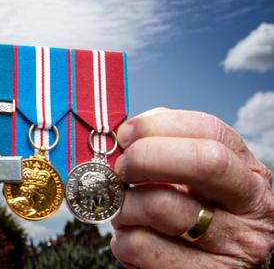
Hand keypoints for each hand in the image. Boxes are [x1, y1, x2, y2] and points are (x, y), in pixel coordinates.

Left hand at [110, 108, 273, 268]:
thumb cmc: (190, 218)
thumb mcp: (193, 182)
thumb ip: (167, 151)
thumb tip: (125, 134)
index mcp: (247, 172)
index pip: (210, 130)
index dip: (158, 126)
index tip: (125, 134)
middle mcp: (251, 206)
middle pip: (202, 162)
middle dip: (145, 157)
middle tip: (120, 169)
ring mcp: (234, 245)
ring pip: (160, 205)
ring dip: (124, 206)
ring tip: (124, 212)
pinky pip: (142, 246)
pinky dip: (122, 241)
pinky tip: (133, 241)